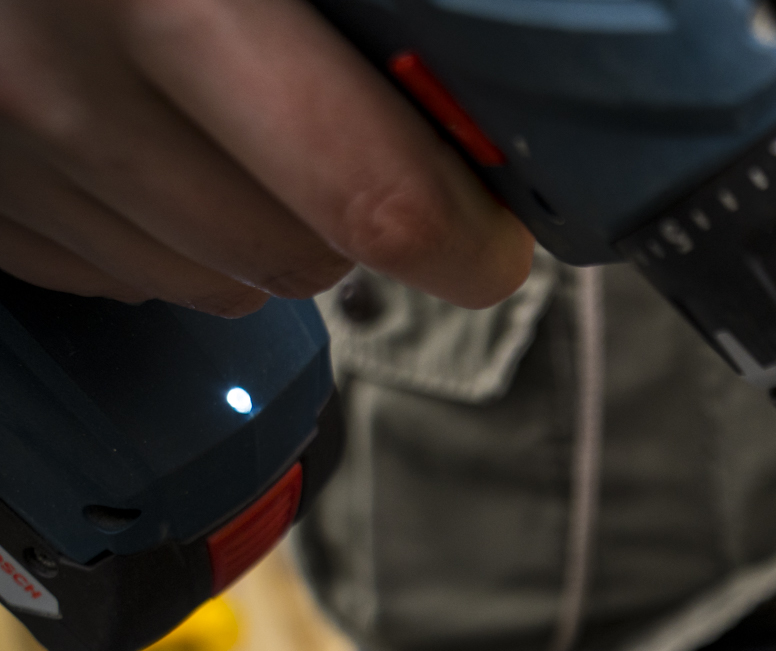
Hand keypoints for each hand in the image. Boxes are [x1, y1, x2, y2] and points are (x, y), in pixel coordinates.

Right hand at [0, 0, 532, 313]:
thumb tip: (493, 38)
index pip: (366, 192)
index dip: (460, 235)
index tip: (498, 234)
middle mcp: (64, 85)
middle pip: (293, 254)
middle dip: (364, 225)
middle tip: (388, 154)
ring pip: (203, 275)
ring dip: (257, 225)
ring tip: (256, 123)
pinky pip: (103, 266)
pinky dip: (154, 223)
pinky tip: (155, 133)